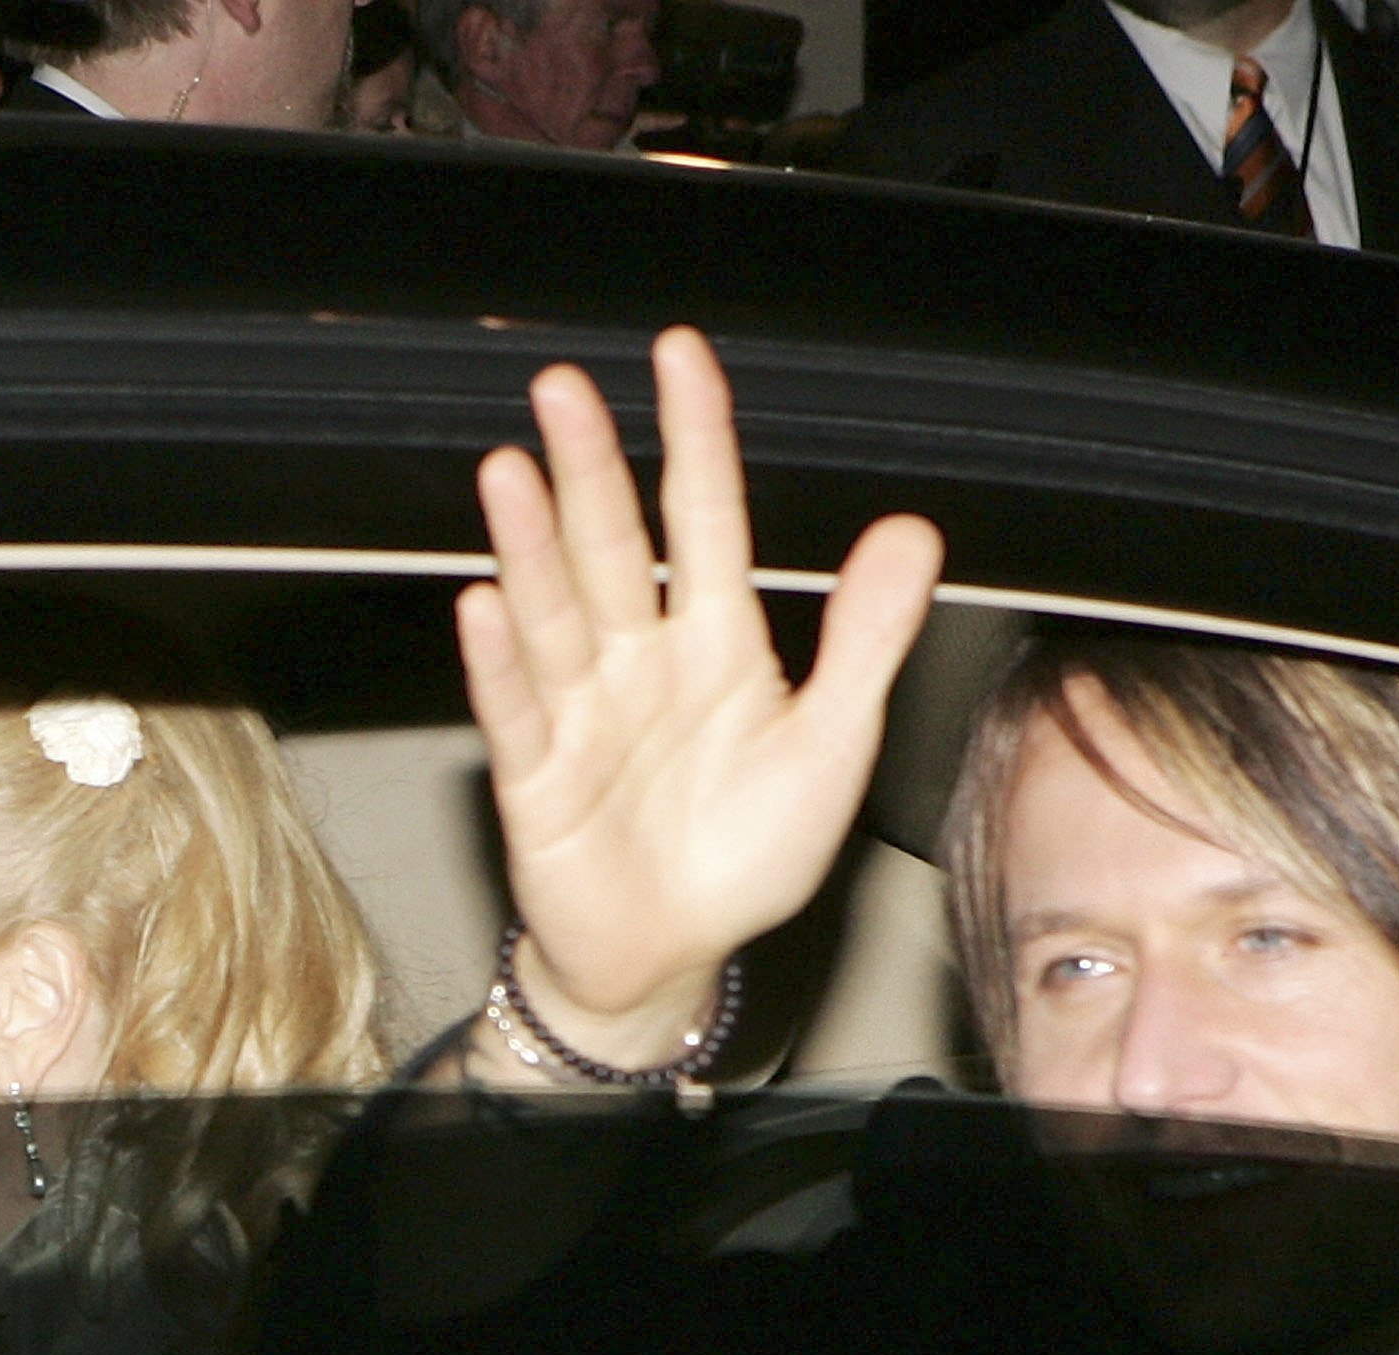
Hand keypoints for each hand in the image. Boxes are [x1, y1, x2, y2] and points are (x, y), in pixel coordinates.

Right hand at [459, 327, 944, 1066]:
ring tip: (511, 470)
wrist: (675, 956)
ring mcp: (582, 716)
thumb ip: (866, 637)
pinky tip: (486, 605)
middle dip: (590, 466)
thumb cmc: (746, 850)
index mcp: (715, 641)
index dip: (696, 437)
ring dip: (532, 545)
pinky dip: (504, 665)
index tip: (680, 355)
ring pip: (557, 613)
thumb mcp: (832, 742)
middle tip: (563, 387)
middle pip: (612, 546)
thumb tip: (911, 530)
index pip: (705, 518)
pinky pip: (520, 714)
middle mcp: (639, 662)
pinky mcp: (539, 781)